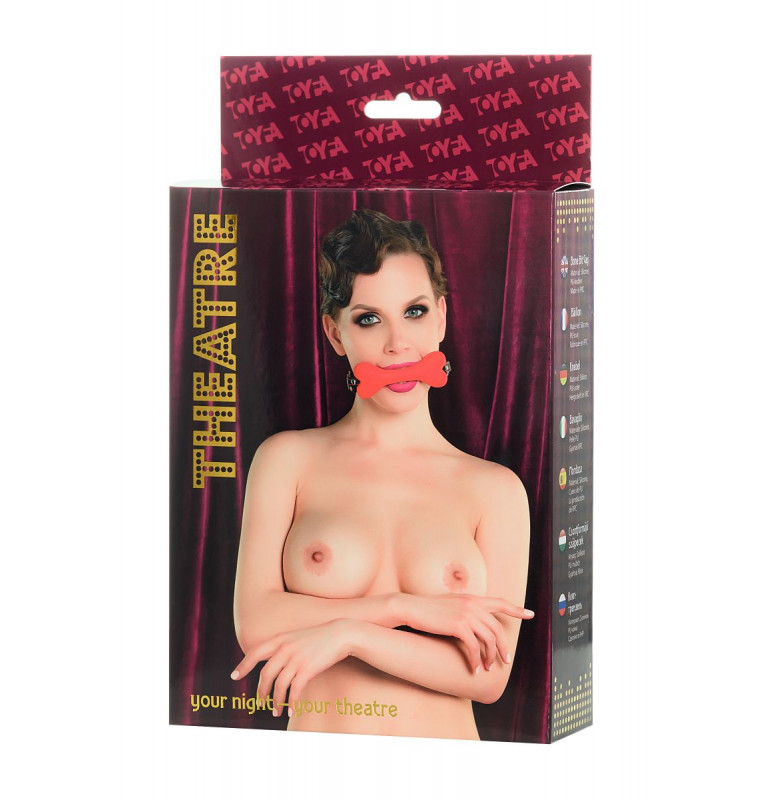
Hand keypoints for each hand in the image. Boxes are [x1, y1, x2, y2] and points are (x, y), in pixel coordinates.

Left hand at [230, 619, 354, 717]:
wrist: (340, 634)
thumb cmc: (318, 638)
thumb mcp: (296, 638)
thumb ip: (282, 648)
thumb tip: (270, 664)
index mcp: (280, 640)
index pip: (255, 653)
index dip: (243, 665)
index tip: (234, 676)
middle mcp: (285, 649)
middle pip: (265, 674)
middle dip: (260, 691)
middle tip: (259, 703)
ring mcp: (296, 659)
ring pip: (279, 685)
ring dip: (276, 701)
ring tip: (276, 712)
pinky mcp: (307, 669)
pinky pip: (294, 690)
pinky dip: (292, 703)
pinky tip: (292, 710)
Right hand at [396, 593, 533, 672]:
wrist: (411, 608)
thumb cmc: (428, 609)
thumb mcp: (450, 604)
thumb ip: (465, 608)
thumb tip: (476, 620)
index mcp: (472, 598)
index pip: (500, 602)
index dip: (517, 609)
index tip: (530, 614)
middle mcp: (473, 604)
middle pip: (497, 628)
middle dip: (503, 647)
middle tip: (505, 661)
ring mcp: (466, 614)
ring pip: (488, 640)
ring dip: (490, 657)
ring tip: (487, 668)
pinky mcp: (459, 626)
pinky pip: (474, 647)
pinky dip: (476, 660)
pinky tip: (474, 669)